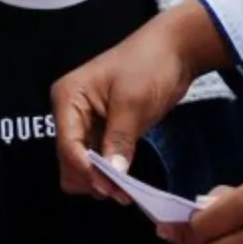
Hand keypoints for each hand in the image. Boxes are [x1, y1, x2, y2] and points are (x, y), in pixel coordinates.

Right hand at [52, 0, 231, 197]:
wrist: (174, 50)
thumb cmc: (149, 65)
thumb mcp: (133, 102)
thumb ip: (119, 139)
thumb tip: (112, 174)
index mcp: (69, 97)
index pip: (68, 144)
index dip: (85, 169)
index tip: (109, 188)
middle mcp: (71, 112)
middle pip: (69, 159)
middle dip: (91, 178)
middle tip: (121, 193)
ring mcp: (86, 122)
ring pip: (81, 165)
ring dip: (99, 180)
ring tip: (126, 191)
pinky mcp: (104, 131)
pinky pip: (98, 160)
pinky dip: (108, 172)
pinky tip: (126, 182)